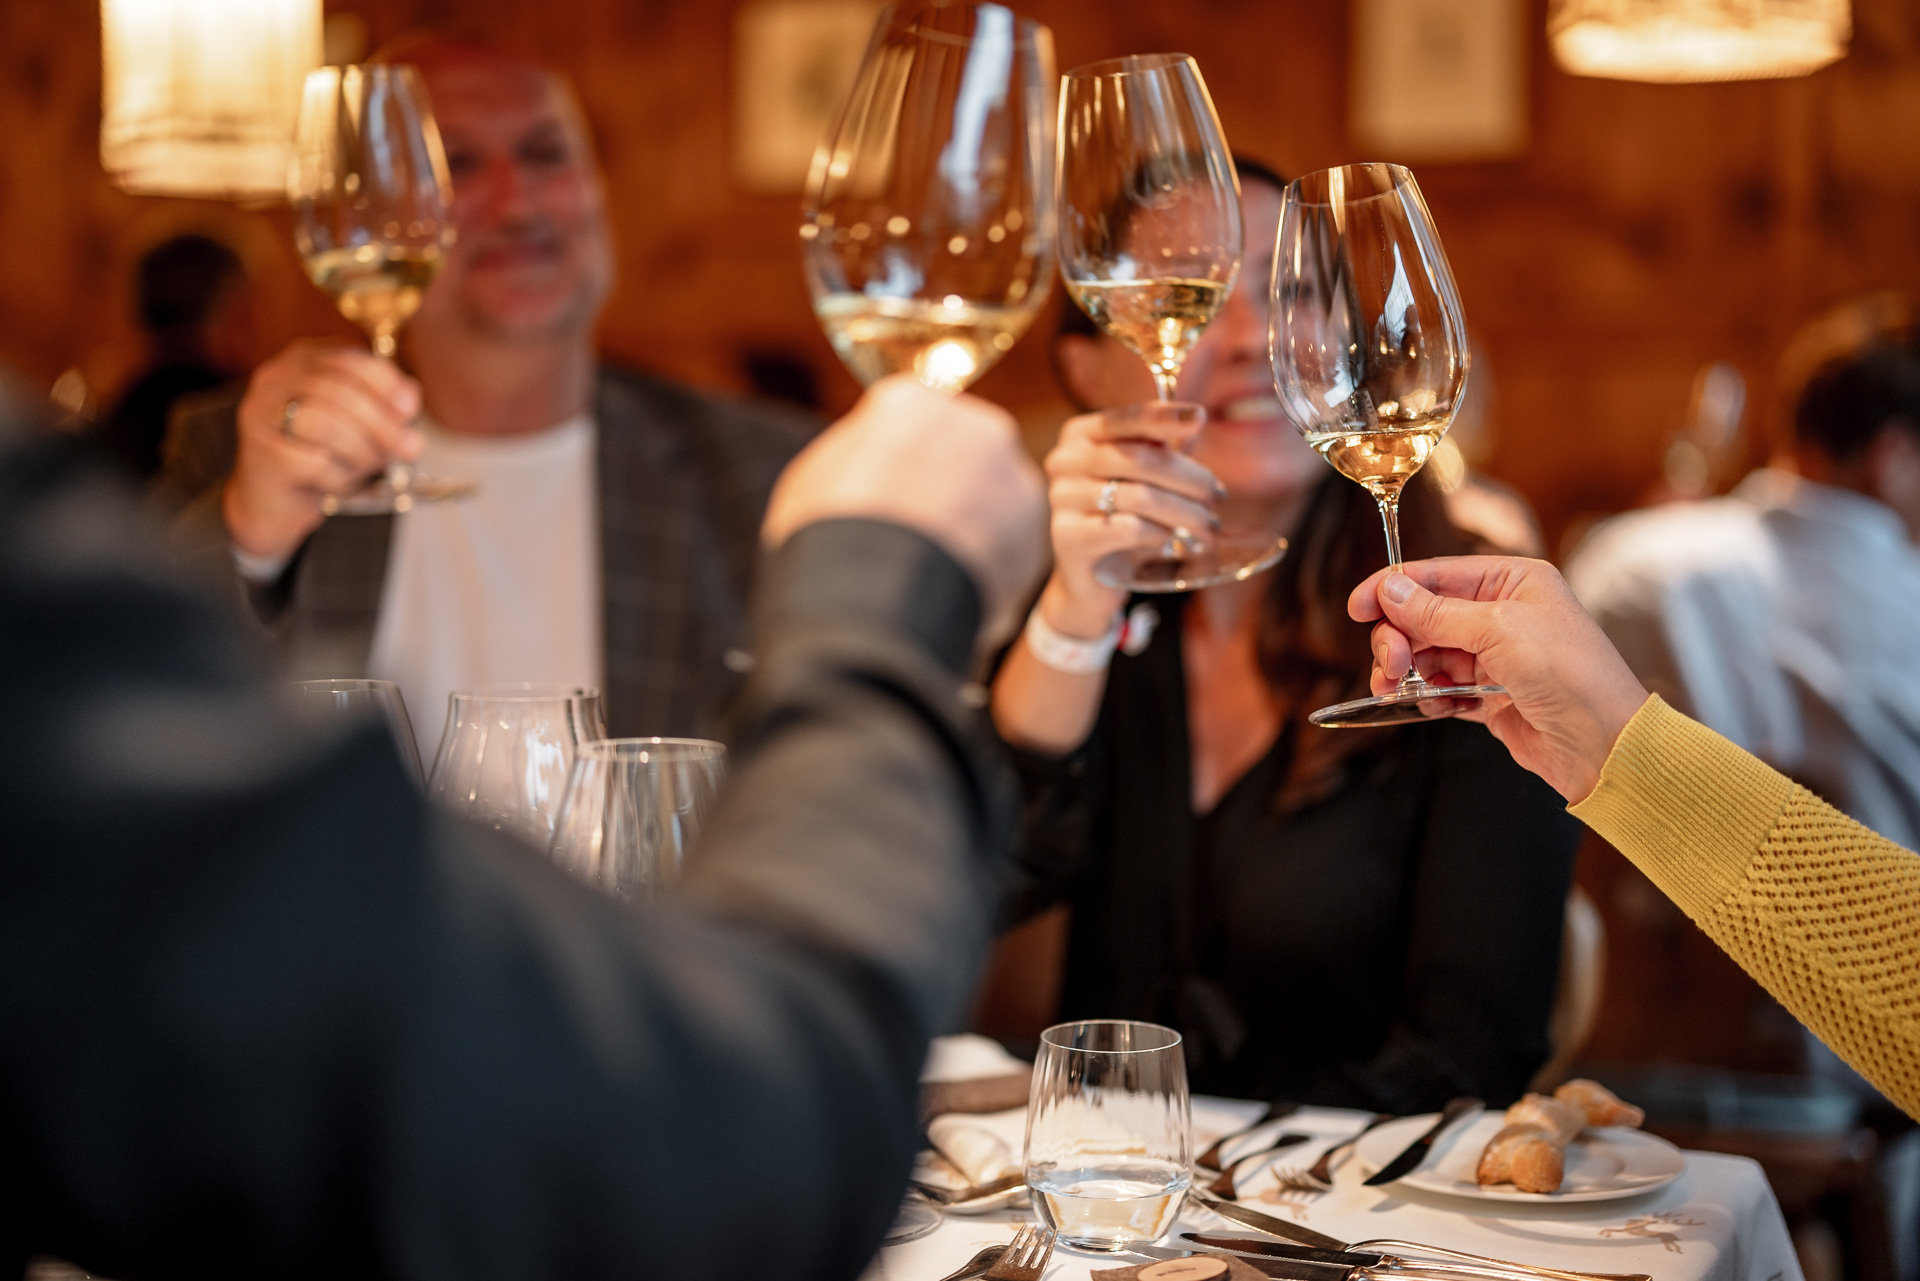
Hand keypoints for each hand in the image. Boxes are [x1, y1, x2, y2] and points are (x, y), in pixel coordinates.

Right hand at [223, 341, 422, 559]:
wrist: (273, 500)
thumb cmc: (321, 455)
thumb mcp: (356, 424)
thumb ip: (382, 405)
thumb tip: (409, 398)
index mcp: (303, 360)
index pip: (349, 359)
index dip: (385, 383)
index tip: (410, 410)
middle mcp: (276, 378)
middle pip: (340, 391)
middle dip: (382, 423)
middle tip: (410, 449)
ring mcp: (261, 413)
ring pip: (325, 423)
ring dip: (362, 451)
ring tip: (372, 467)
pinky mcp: (260, 452)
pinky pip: (313, 462)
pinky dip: (340, 476)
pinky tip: (342, 484)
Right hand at [762, 376, 1046, 638]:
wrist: (871, 594)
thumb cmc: (826, 534)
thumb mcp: (814, 478)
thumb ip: (855, 457)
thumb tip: (866, 461)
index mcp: (913, 404)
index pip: (914, 425)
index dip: (900, 466)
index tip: (889, 498)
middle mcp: (974, 426)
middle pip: (962, 457)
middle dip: (945, 492)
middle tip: (916, 538)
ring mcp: (1011, 477)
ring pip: (992, 501)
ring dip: (971, 530)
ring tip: (934, 572)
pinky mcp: (1032, 534)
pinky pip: (1008, 549)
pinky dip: (987, 571)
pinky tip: (954, 594)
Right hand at [1035, 403, 1221, 637]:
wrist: (1088, 576)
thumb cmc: (1119, 517)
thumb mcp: (1139, 479)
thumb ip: (1159, 448)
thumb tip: (1193, 421)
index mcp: (1081, 435)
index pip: (1128, 419)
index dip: (1164, 417)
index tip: (1200, 417)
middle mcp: (1065, 460)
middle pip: (1141, 459)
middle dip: (1190, 478)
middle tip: (1219, 497)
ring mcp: (1062, 499)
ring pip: (1140, 496)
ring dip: (1184, 512)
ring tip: (1208, 526)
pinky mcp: (1068, 537)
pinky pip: (1129, 529)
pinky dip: (1159, 533)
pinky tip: (1172, 540)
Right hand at [1347, 557, 1650, 802]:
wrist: (1606, 745)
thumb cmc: (1572, 676)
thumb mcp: (1499, 630)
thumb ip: (1437, 612)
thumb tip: (1391, 589)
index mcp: (1514, 581)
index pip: (1437, 574)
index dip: (1393, 589)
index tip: (1356, 608)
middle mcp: (1504, 614)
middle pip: (1426, 616)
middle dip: (1400, 638)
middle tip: (1391, 664)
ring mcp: (1498, 656)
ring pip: (1430, 654)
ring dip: (1408, 671)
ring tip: (1398, 689)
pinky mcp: (1492, 695)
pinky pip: (1443, 689)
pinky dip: (1430, 697)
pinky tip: (1434, 707)